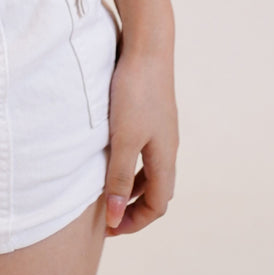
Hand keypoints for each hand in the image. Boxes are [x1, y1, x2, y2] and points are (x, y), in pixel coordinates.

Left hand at [103, 43, 178, 234]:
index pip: (157, 205)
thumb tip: (114, 217)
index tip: (110, 228)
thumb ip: (118, 177)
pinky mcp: (152, 112)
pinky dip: (130, 161)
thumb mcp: (123, 139)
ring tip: (105, 187)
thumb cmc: (135, 92)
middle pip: (156, 190)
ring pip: (151, 169)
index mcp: (165, 158)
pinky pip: (145, 149)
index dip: (135, 222)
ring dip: (131, 184)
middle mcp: (168, 146)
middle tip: (106, 213)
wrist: (147, 46)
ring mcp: (161, 129)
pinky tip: (110, 151)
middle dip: (133, 207)